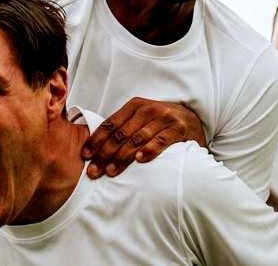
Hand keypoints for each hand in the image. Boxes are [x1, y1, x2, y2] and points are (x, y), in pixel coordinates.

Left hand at [81, 97, 205, 178]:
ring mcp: (163, 117)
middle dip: (105, 154)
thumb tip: (96, 147)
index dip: (96, 140)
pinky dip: (150, 149)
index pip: (110, 124)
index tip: (85, 156)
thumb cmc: (160, 122)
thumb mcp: (141, 119)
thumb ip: (123, 128)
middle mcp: (147, 109)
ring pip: (137, 138)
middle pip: (121, 134)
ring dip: (122, 156)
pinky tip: (140, 160)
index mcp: (134, 106)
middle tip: (94, 172)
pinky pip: (161, 140)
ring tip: (110, 171)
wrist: (192, 119)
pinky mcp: (178, 128)